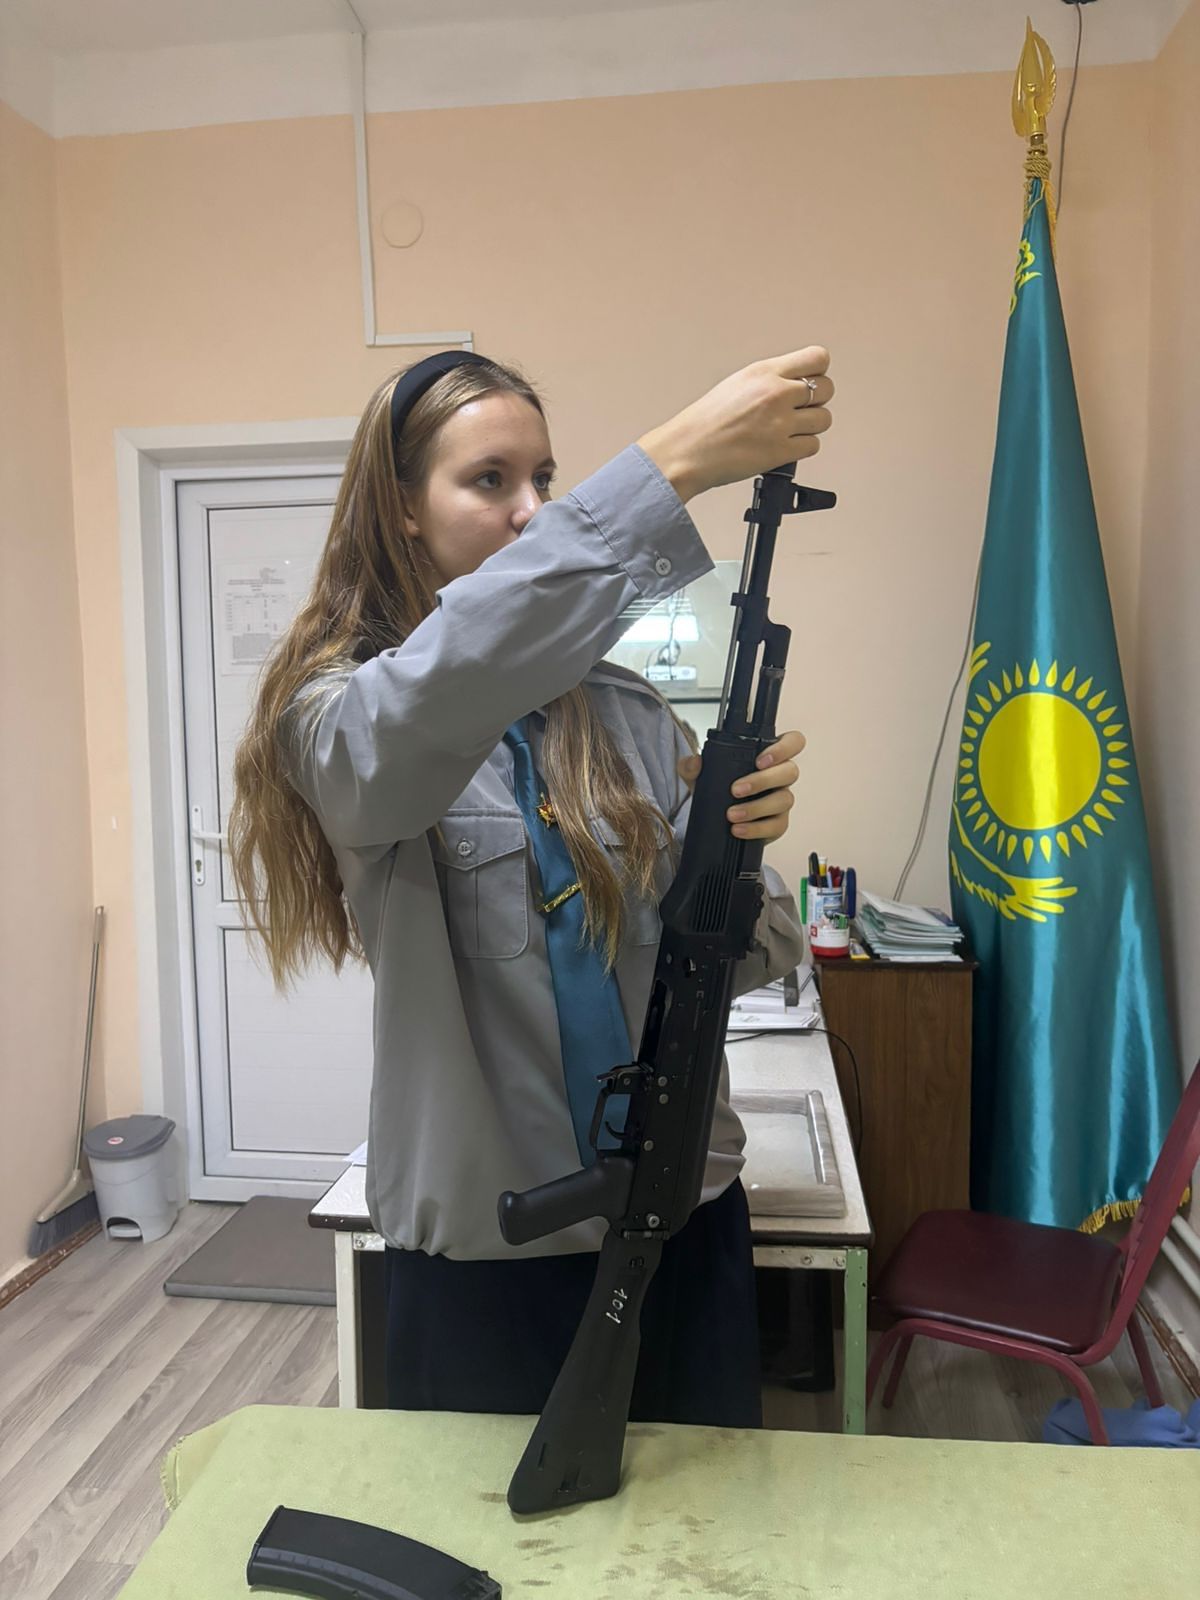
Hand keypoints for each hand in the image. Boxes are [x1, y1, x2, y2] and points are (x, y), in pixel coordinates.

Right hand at [637, 349, 833, 502]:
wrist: (686, 451)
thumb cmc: (704, 422)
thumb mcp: (737, 384)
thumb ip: (770, 380)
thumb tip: (796, 383)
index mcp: (764, 372)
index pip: (818, 358)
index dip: (817, 372)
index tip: (809, 381)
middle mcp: (776, 394)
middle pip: (827, 389)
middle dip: (816, 401)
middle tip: (799, 410)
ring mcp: (780, 423)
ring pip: (823, 419)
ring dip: (811, 427)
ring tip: (789, 431)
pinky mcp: (781, 452)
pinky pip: (813, 446)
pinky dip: (802, 448)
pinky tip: (784, 446)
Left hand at [676, 730, 805, 844]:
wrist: (713, 820)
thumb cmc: (717, 789)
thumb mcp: (699, 776)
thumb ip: (691, 766)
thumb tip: (695, 762)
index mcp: (768, 756)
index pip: (792, 742)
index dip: (783, 749)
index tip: (760, 760)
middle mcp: (780, 777)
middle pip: (790, 772)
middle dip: (763, 780)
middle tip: (737, 790)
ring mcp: (781, 800)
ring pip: (785, 799)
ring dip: (757, 807)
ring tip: (732, 814)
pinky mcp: (778, 823)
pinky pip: (777, 825)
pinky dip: (756, 828)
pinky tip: (738, 829)